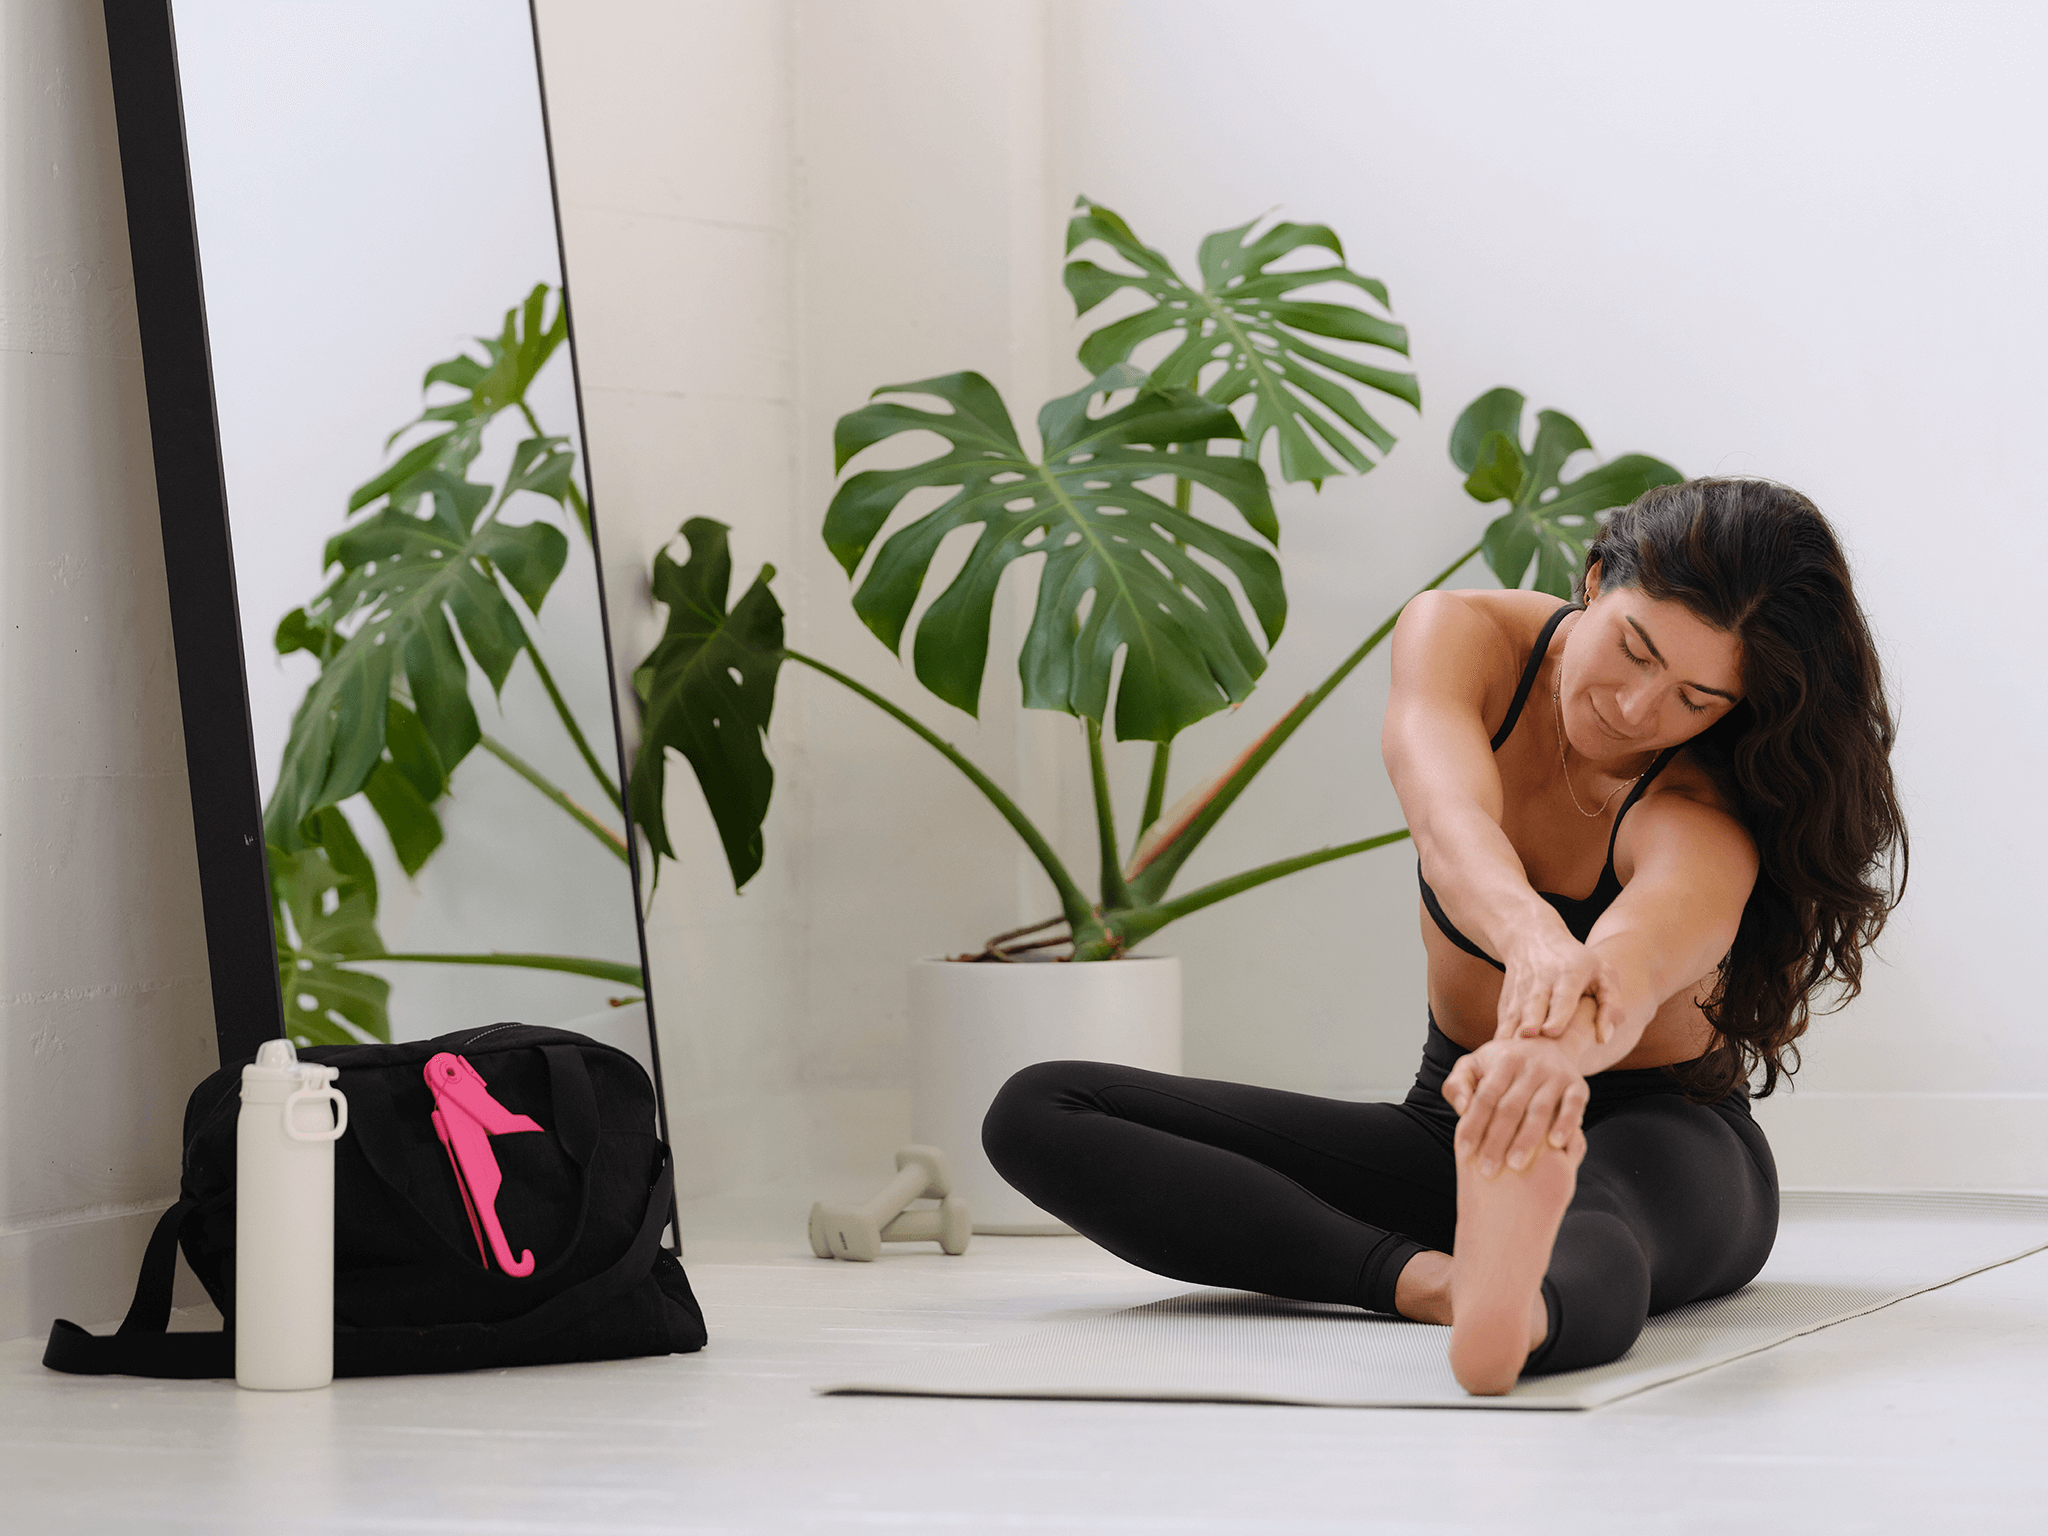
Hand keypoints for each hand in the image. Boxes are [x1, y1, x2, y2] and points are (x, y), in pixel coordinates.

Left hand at [1443, 1036, 1589, 1178]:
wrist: (1546, 1045)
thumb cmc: (1501, 1065)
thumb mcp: (1473, 1065)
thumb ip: (1457, 1085)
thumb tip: (1462, 1108)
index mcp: (1503, 1060)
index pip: (1485, 1097)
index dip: (1474, 1125)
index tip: (1464, 1153)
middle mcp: (1531, 1065)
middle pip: (1511, 1107)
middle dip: (1497, 1140)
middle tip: (1487, 1170)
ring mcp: (1556, 1075)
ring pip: (1540, 1110)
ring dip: (1527, 1139)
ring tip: (1514, 1165)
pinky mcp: (1578, 1084)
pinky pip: (1573, 1105)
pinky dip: (1566, 1124)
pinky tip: (1555, 1144)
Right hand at [1496, 925, 1621, 1045]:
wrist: (1532, 938)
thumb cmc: (1577, 962)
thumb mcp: (1602, 973)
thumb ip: (1611, 1004)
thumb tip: (1604, 1038)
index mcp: (1568, 974)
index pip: (1562, 997)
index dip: (1556, 1014)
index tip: (1551, 1032)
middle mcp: (1540, 982)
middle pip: (1532, 1006)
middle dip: (1529, 1023)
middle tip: (1529, 1040)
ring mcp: (1519, 991)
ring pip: (1512, 1015)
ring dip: (1510, 1035)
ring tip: (1511, 1057)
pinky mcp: (1506, 1001)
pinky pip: (1502, 1022)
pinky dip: (1501, 1038)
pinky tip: (1501, 1057)